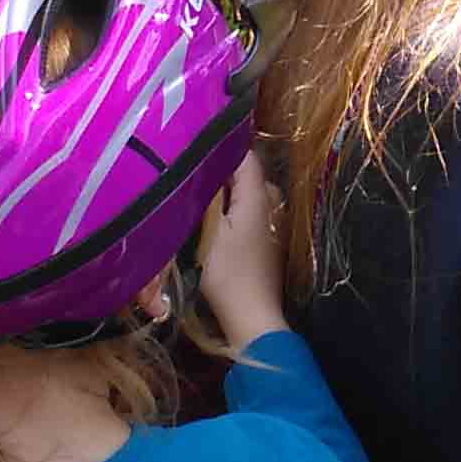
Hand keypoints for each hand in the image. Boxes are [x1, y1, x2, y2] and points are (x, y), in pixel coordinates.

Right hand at [193, 161, 288, 347]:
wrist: (251, 316)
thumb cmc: (228, 273)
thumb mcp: (211, 229)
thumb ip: (211, 192)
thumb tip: (206, 156)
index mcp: (260, 194)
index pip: (243, 153)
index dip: (218, 146)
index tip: (192, 145)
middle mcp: (272, 200)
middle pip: (244, 172)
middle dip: (218, 170)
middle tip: (186, 173)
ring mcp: (274, 219)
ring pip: (245, 192)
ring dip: (224, 192)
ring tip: (194, 193)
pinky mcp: (268, 237)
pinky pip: (248, 209)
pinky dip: (232, 209)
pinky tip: (212, 218)